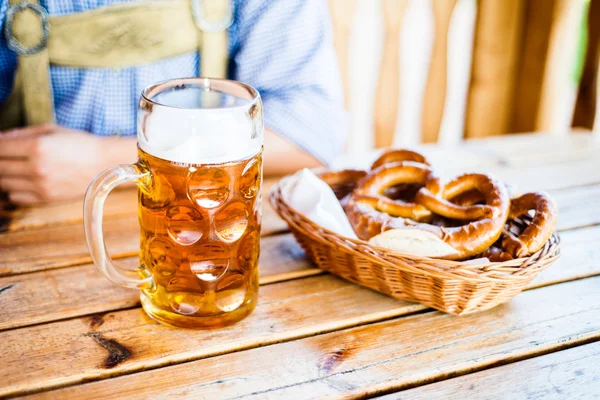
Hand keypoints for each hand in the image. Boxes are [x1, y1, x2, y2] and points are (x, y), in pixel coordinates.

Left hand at [0, 124, 136, 204]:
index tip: (0, 146)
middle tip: (6, 158)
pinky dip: (13, 189)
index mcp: (37, 147)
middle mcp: (37, 168)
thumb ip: (22, 133)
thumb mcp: (52, 129)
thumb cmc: (80, 144)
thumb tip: (0, 138)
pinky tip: (23, 180)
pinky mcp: (46, 198)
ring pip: (3, 183)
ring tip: (14, 168)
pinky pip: (16, 197)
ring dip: (4, 175)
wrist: (105, 164)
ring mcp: (41, 186)